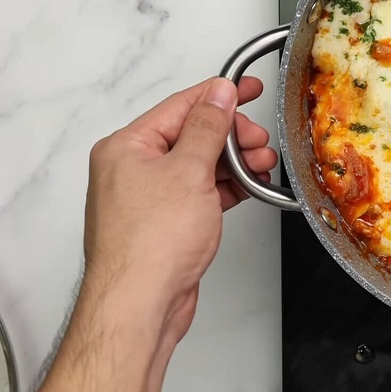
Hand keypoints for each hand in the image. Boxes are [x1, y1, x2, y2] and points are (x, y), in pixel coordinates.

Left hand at [83, 77, 276, 343]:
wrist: (141, 304)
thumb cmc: (150, 245)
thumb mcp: (189, 171)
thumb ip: (208, 128)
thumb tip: (219, 95)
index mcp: (127, 147)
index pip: (181, 106)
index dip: (220, 95)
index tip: (249, 87)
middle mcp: (132, 169)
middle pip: (192, 135)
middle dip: (232, 137)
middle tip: (259, 141)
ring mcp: (149, 198)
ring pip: (200, 166)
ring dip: (234, 164)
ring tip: (262, 166)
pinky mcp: (166, 223)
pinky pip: (201, 193)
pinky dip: (226, 189)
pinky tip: (248, 189)